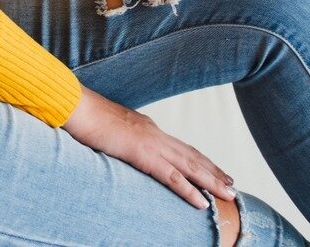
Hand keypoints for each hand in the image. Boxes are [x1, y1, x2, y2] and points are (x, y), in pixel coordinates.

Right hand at [62, 86, 236, 212]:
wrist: (77, 106)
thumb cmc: (86, 116)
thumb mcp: (109, 128)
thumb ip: (122, 137)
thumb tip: (125, 145)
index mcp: (147, 127)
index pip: (180, 146)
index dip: (200, 159)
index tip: (215, 170)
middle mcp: (154, 133)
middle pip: (191, 155)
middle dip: (213, 170)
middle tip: (232, 184)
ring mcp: (150, 143)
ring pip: (188, 166)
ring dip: (210, 181)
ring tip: (228, 194)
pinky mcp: (142, 154)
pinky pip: (171, 177)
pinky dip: (189, 190)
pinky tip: (201, 203)